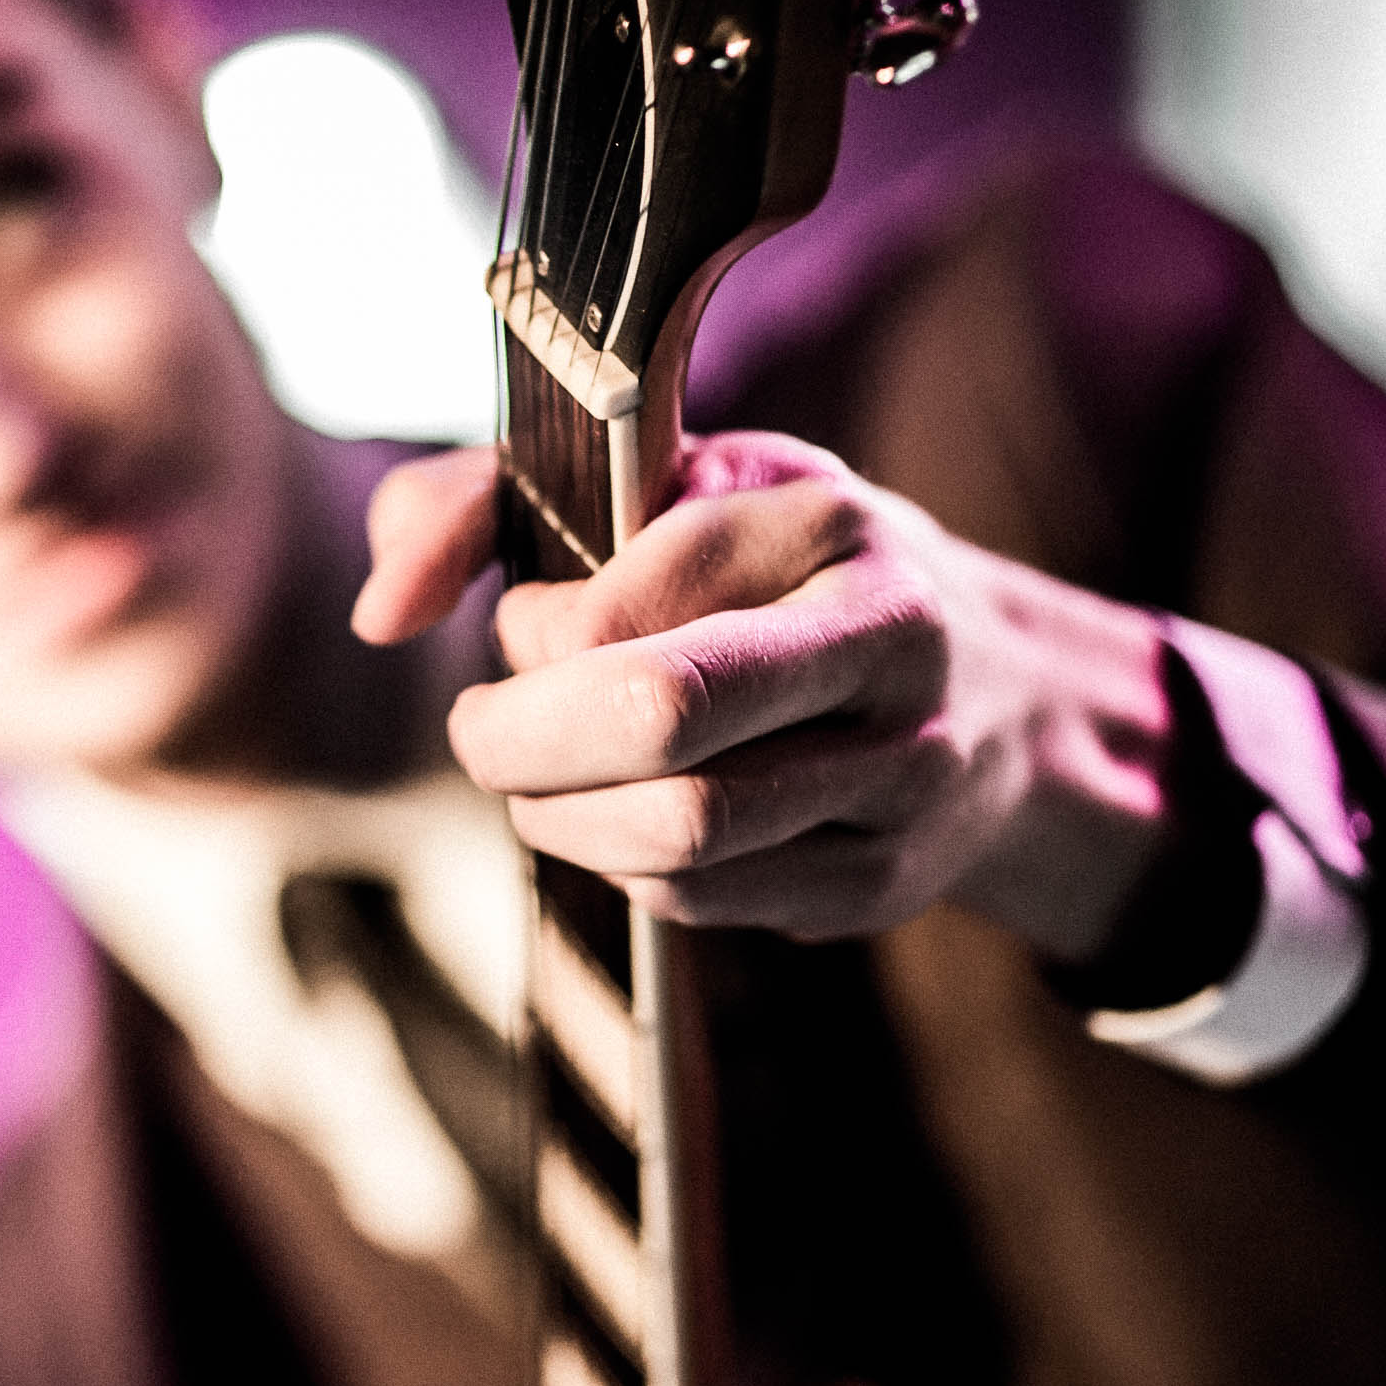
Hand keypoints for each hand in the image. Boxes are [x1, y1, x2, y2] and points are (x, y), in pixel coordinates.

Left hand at [352, 434, 1176, 957]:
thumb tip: (379, 606)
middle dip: (524, 742)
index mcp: (829, 522)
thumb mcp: (661, 483)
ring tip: (543, 782)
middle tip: (483, 734)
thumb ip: (485, 497)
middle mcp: (886, 644)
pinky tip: (629, 822)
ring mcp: (900, 776)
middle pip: (659, 720)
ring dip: (564, 818)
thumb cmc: (782, 571)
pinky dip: (630, 870)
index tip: (520, 628)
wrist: (1005, 695)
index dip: (533, 631)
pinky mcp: (882, 881)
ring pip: (678, 834)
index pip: (628, 595)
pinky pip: (707, 902)